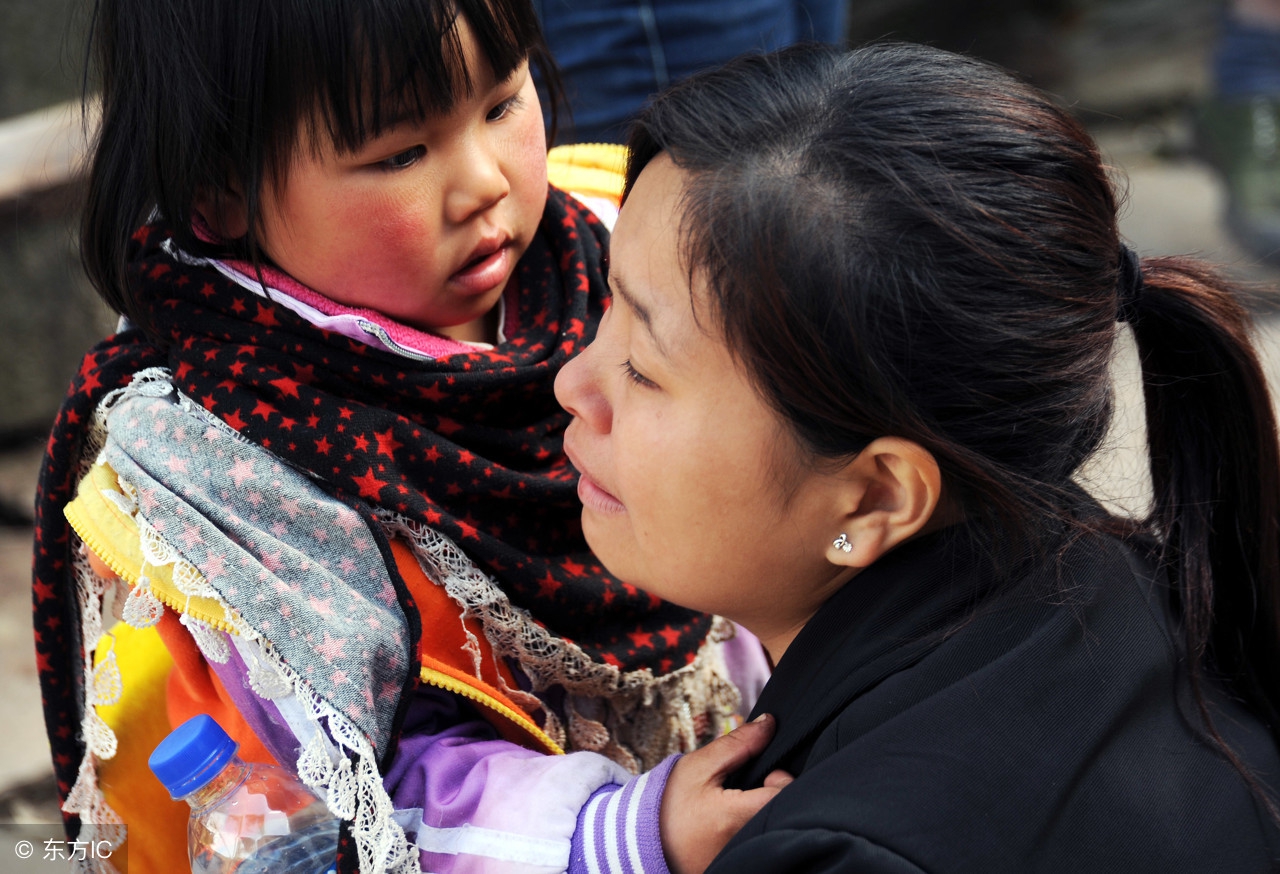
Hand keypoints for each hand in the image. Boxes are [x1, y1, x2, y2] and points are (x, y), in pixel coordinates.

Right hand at [659, 714, 793, 873]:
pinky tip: (733, 824)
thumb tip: (769, 724)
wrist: (641, 843)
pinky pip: (757, 844)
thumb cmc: (668, 805)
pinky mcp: (736, 866)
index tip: (767, 774)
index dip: (782, 780)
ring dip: (762, 813)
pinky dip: (751, 831)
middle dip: (773, 797)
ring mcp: (741, 859)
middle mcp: (745, 845)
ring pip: (771, 829)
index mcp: (736, 818)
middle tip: (753, 790)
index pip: (786, 797)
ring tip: (740, 806)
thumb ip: (737, 744)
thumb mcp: (699, 767)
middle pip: (782, 815)